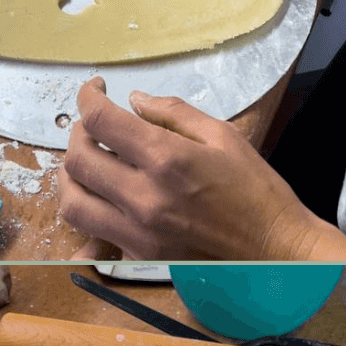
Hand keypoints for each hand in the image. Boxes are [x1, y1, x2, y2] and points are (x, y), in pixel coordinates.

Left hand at [56, 78, 345, 259]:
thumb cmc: (256, 189)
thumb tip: (134, 100)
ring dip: (71, 177)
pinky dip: (85, 220)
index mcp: (166, 159)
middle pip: (77, 159)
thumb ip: (173, 114)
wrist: (274, 249)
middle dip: (78, 134)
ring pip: (72, 202)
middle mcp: (143, 197)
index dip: (88, 97)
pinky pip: (91, 240)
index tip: (95, 89)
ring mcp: (136, 231)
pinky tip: (93, 205)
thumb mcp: (223, 136)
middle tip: (93, 126)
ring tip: (87, 162)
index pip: (101, 120)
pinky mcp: (137, 256)